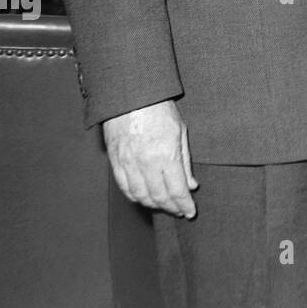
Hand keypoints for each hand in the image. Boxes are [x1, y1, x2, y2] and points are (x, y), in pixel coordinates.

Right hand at [102, 99, 197, 217]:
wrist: (131, 95)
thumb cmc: (159, 110)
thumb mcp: (180, 132)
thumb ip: (185, 161)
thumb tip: (191, 185)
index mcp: (165, 155)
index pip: (176, 190)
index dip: (184, 204)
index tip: (190, 212)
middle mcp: (146, 163)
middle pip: (159, 197)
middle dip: (171, 207)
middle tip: (180, 211)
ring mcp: (128, 164)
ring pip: (140, 196)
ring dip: (154, 205)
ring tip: (165, 206)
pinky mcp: (115, 162)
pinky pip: (124, 187)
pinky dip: (135, 197)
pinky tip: (144, 198)